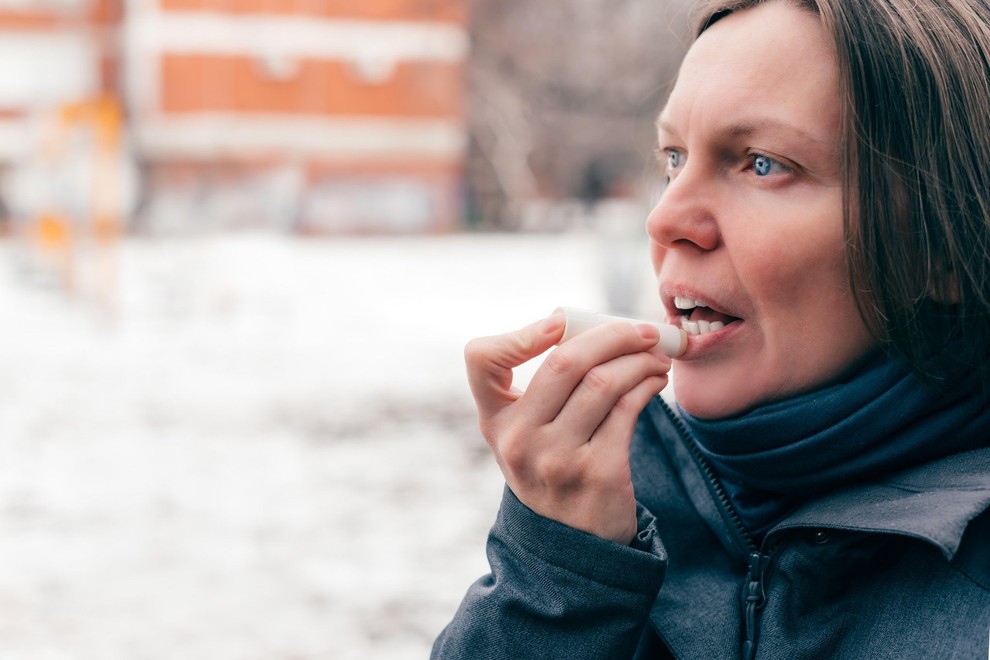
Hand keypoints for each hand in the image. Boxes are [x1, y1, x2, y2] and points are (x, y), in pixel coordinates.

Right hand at [464, 312, 671, 543]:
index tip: (558, 324)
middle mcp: (519, 439)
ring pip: (604, 382)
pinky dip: (648, 384)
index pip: (481, 360)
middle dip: (612, 335)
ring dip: (640, 359)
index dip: (519, 334)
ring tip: (656, 356)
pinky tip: (656, 380)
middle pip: (565, 361)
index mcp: (496, 421)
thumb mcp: (527, 435)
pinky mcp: (598, 473)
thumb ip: (544, 387)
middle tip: (642, 330)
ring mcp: (557, 459)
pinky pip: (628, 409)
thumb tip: (600, 330)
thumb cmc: (553, 470)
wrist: (572, 547)